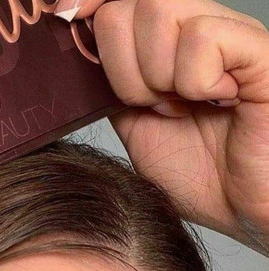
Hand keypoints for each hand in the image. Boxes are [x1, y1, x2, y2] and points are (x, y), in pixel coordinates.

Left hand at [55, 0, 268, 255]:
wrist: (245, 209)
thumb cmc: (200, 176)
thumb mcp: (138, 130)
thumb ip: (114, 89)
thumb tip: (81, 50)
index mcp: (164, 52)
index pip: (117, 2)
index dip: (86, 3)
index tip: (64, 15)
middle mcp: (193, 34)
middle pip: (126, 5)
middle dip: (124, 69)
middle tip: (155, 106)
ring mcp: (226, 38)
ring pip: (158, 11)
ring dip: (157, 77)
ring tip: (184, 108)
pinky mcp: (258, 53)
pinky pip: (203, 38)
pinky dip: (195, 81)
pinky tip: (218, 101)